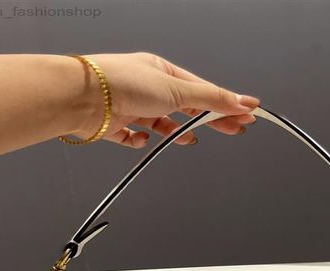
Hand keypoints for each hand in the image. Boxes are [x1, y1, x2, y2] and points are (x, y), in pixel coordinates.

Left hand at [74, 52, 259, 147]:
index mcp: (162, 71)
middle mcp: (147, 87)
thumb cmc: (122, 83)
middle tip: (233, 130)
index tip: (246, 113)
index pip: (202, 90)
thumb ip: (210, 99)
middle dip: (209, 119)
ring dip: (173, 132)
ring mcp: (130, 106)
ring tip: (187, 140)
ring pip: (159, 123)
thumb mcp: (177, 90)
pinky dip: (139, 140)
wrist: (83, 99)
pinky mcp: (115, 125)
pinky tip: (143, 139)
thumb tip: (241, 101)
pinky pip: (132, 136)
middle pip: (186, 107)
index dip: (226, 103)